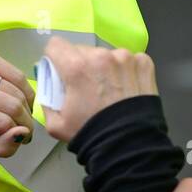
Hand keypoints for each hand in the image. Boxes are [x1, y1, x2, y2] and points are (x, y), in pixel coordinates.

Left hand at [0, 47, 34, 156]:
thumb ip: (1, 147)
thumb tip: (23, 133)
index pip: (2, 123)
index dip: (15, 134)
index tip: (17, 138)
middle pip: (13, 106)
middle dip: (24, 122)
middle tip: (22, 128)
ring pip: (18, 92)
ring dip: (25, 108)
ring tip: (17, 115)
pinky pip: (18, 76)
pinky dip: (24, 91)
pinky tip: (17, 99)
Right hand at [42, 37, 157, 143]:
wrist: (129, 146)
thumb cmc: (90, 134)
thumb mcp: (55, 123)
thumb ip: (47, 100)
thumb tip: (49, 86)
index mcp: (76, 67)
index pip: (56, 45)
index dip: (55, 58)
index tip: (60, 71)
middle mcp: (101, 55)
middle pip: (82, 50)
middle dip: (80, 65)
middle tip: (86, 87)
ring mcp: (125, 58)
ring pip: (106, 55)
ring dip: (104, 67)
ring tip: (109, 90)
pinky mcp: (144, 63)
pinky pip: (128, 61)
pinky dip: (125, 71)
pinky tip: (125, 89)